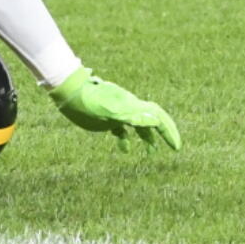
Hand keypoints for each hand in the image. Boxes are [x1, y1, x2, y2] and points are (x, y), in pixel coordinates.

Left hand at [49, 67, 181, 151]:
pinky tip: (124, 149)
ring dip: (146, 138)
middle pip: (151, 120)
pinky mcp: (104, 115)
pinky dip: (125, 138)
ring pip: (136, 125)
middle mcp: (127, 107)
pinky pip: (120, 127)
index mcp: (132, 105)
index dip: (169, 131)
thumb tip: (155, 120)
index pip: (157, 117)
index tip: (176, 147)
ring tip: (150, 153)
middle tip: (172, 148)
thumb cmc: (87, 101)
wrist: (68, 90)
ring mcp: (116, 110)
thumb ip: (131, 116)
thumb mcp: (109, 111)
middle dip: (163, 134)